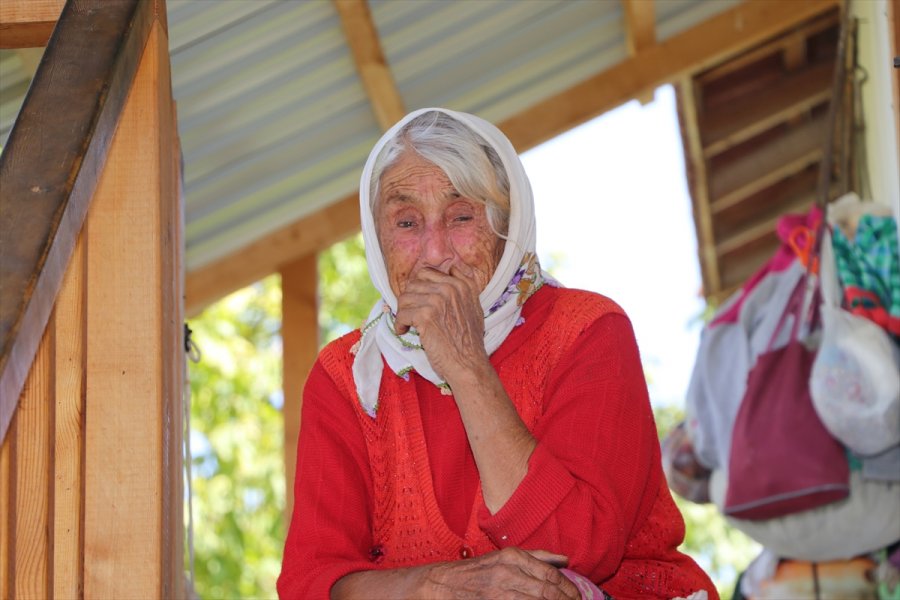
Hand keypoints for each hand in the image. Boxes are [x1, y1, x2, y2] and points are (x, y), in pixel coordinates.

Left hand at [394, 264, 487, 381]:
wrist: (468, 364)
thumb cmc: (469, 341)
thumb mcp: (475, 307)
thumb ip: (464, 287)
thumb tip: (451, 270)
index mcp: (462, 284)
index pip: (427, 272)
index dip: (418, 288)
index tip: (418, 302)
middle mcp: (450, 288)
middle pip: (413, 284)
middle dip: (409, 300)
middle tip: (410, 314)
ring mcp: (437, 300)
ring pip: (405, 298)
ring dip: (403, 313)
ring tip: (407, 325)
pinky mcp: (426, 315)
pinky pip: (402, 314)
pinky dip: (400, 324)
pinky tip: (405, 332)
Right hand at [423, 547, 580, 598]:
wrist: (441, 586)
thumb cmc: (476, 572)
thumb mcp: (504, 557)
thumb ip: (536, 557)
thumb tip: (565, 560)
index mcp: (513, 557)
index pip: (551, 575)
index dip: (569, 590)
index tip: (578, 597)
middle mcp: (507, 573)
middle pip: (548, 592)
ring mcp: (500, 593)